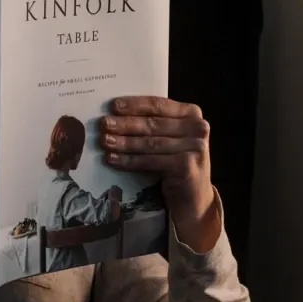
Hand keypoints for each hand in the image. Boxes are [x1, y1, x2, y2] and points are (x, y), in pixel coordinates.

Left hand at [101, 96, 219, 251]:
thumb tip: (116, 115)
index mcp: (193, 114)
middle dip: (126, 124)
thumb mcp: (170, 138)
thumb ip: (155, 124)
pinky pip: (151, 161)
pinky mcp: (187, 166)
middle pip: (154, 124)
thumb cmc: (177, 163)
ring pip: (151, 143)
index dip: (135, 105)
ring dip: (124, 143)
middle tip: (104, 124)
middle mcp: (198, 128)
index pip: (160, 104)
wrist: (194, 197)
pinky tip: (114, 159)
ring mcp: (195, 147)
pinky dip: (130, 161)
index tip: (113, 106)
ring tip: (105, 141)